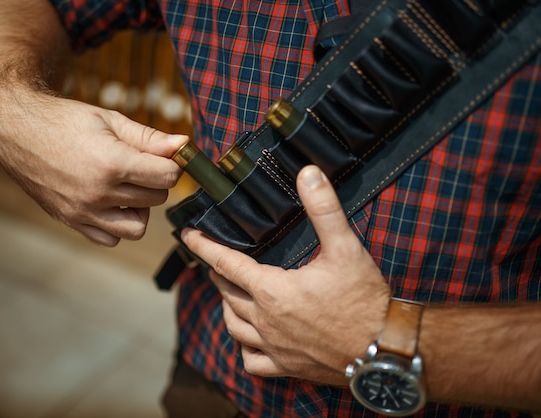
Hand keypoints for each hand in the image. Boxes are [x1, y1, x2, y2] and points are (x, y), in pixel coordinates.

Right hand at [0, 86, 187, 245]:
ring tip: (127, 187)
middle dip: (156, 181)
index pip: (168, 178)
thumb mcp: (109, 120)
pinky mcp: (71, 221)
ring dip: (140, 208)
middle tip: (141, 165)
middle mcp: (98, 193)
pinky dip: (117, 224)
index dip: (172, 164)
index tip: (163, 156)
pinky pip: (110, 238)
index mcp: (112, 163)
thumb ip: (149, 137)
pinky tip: (111, 201)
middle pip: (156, 199)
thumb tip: (184, 145)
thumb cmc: (64, 120)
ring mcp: (83, 211)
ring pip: (137, 227)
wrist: (16, 130)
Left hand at [181, 165, 390, 384]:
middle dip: (218, 272)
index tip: (187, 235)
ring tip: (230, 293)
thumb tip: (309, 174)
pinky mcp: (286, 367)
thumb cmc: (365, 300)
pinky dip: (244, 348)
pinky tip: (250, 338)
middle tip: (217, 260)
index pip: (225, 262)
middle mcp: (265, 320)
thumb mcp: (345, 248)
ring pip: (233, 325)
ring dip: (227, 305)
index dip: (203, 246)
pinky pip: (251, 361)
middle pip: (226, 292)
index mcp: (272, 290)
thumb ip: (324, 209)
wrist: (386, 350)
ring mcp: (274, 346)